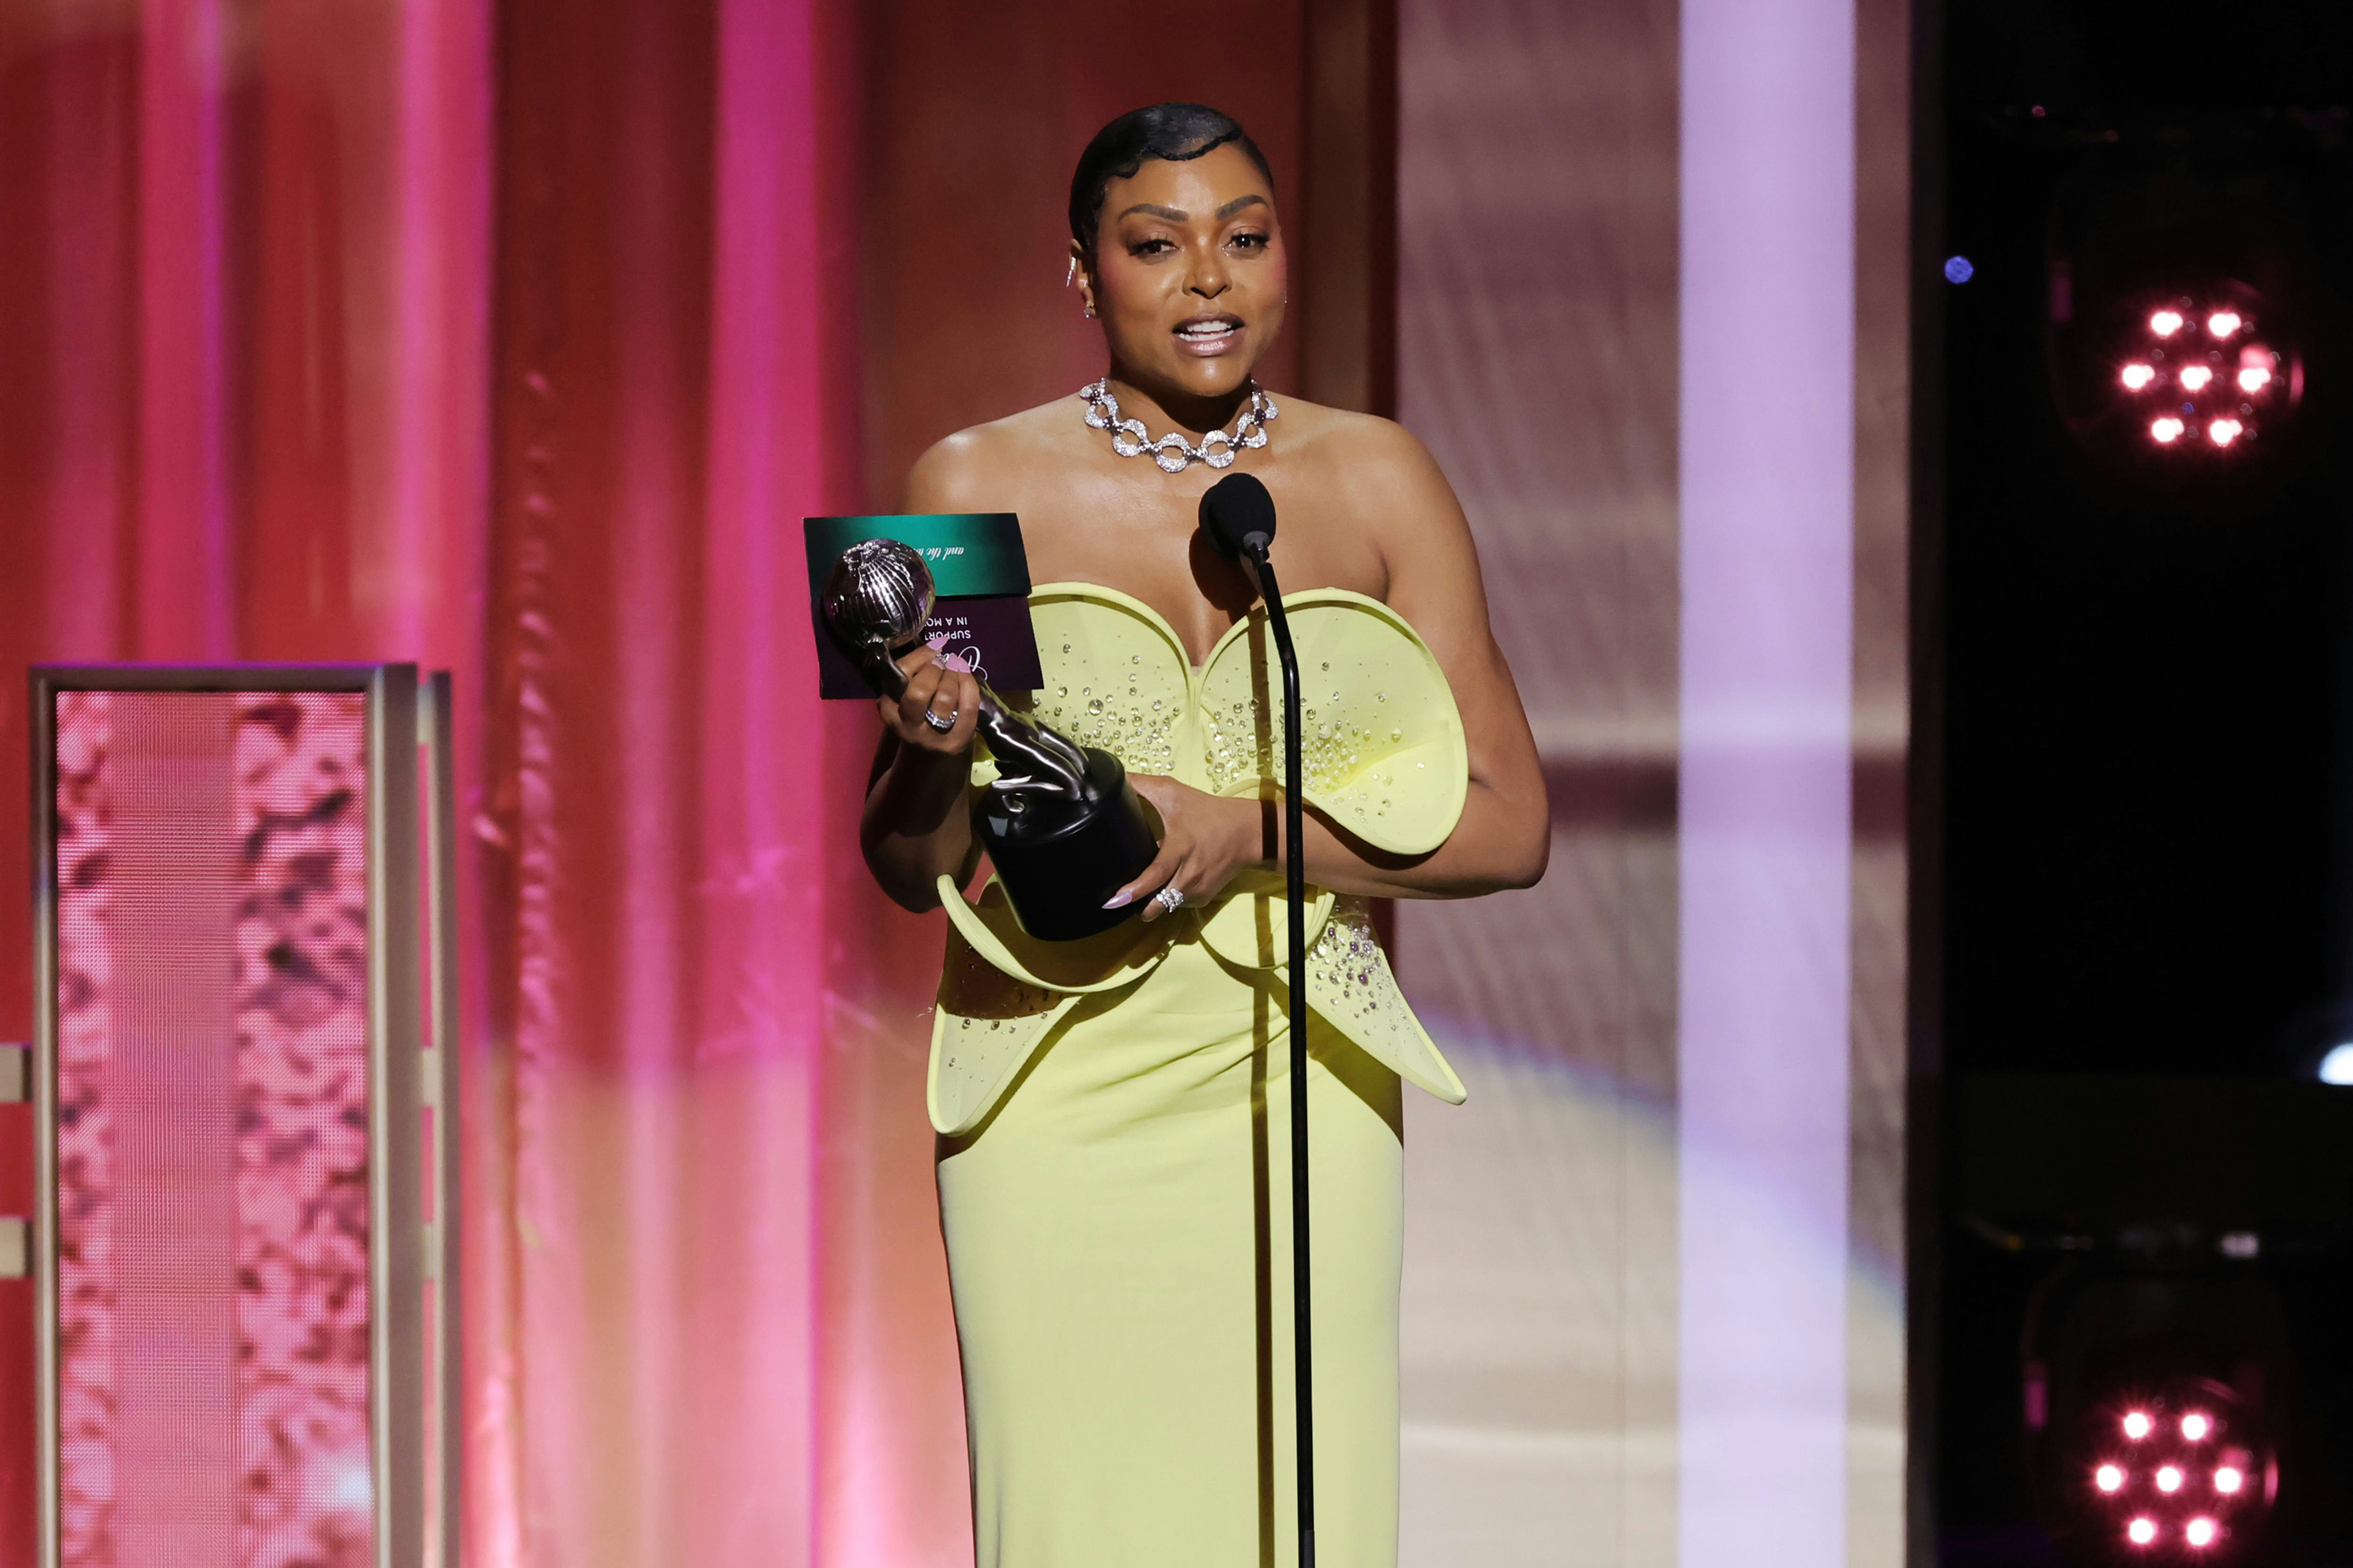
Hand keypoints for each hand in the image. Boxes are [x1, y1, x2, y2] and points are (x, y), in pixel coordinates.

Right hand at [877, 642, 980, 754]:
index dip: (921, 656)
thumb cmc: (916, 716)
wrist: (927, 755)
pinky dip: (969, 687)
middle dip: (935, 669)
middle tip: (943, 661)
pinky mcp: (955, 741)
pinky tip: (967, 677)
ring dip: (953, 676)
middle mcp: (908, 725)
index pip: (901, 675)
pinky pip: (967, 708)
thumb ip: (912, 673)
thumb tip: (938, 644)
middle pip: (919, 691)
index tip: (936, 646)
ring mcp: (932, 736)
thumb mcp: (903, 696)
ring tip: (956, 667)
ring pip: (944, 698)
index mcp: (890, 709)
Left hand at [1107, 776, 1263, 922]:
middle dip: (1141, 908)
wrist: (1248, 832)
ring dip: (1154, 903)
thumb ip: (1143, 785)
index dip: (1134, 891)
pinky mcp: (1205, 897)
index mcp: (1179, 850)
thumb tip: (1118, 778)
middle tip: (1121, 903)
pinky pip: (1180, 904)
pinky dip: (1171, 898)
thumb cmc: (1208, 812)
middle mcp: (1189, 875)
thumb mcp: (1174, 793)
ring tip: (1143, 893)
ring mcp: (1198, 889)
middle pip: (1158, 903)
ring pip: (1167, 905)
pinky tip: (1166, 886)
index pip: (1154, 876)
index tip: (1114, 901)